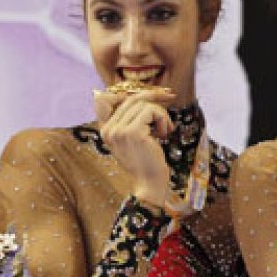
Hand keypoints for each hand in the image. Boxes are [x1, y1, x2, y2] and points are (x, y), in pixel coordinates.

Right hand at [95, 89, 174, 207]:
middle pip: (131, 98)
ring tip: (164, 131)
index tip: (155, 94)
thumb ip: (132, 118)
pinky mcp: (132, 132)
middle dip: (154, 96)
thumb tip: (144, 93)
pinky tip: (163, 134)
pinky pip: (151, 111)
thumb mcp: (134, 138)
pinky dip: (163, 119)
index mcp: (105, 129)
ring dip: (160, 114)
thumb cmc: (146, 161)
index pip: (112, 98)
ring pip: (143, 103)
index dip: (134, 93)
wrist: (149, 183)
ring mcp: (118, 130)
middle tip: (170, 98)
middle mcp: (108, 129)